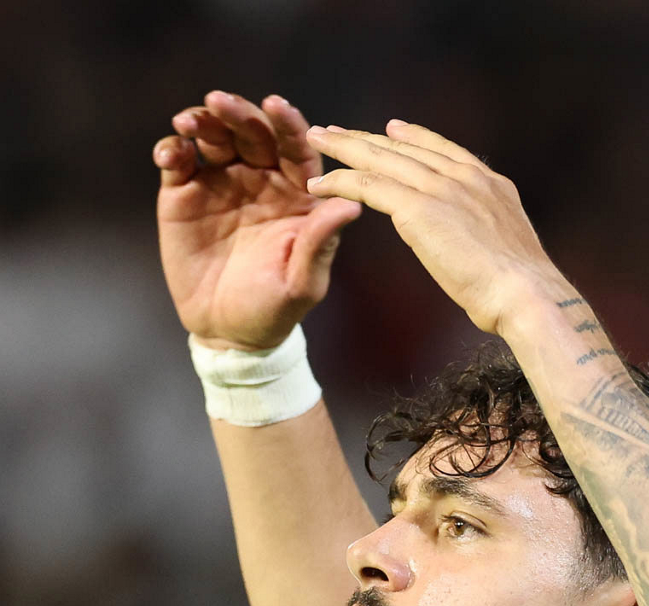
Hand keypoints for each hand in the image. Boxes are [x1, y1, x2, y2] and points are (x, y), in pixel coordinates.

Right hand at [154, 91, 361, 349]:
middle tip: (220, 102)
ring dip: (202, 122)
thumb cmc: (275, 309)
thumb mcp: (302, 283)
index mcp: (298, 196)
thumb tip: (352, 206)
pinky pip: (178, 161)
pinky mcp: (184, 193)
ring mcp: (221, 183)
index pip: (296, 149)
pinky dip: (172, 149)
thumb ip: (320, 243)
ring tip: (189, 123)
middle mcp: (262, 180)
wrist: (229, 333)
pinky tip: (171, 154)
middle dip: (238, 113)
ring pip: (214, 138)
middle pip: (252, 133)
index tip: (276, 106)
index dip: (288, 124)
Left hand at [304, 121, 566, 334]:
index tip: (393, 130)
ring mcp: (441, 189)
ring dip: (345, 148)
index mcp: (490, 185)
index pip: (444, 150)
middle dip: (368, 137)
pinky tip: (320, 183)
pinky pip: (369, 186)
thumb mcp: (512, 251)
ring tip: (318, 140)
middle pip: (405, 148)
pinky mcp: (418, 208)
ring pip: (381, 158)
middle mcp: (465, 177)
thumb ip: (489, 236)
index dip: (415, 138)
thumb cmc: (522, 291)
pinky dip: (341, 182)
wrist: (525, 293)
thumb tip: (483, 249)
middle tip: (338, 129)